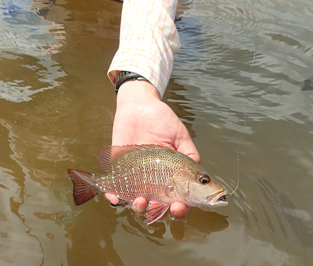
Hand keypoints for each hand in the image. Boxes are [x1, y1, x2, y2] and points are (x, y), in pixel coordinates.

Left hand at [108, 79, 199, 219]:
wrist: (138, 104)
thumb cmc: (162, 119)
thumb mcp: (180, 135)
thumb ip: (189, 154)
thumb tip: (201, 176)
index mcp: (170, 175)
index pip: (177, 199)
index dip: (179, 208)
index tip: (178, 208)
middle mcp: (153, 179)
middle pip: (156, 205)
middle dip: (156, 212)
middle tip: (156, 207)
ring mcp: (135, 175)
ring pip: (135, 200)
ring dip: (137, 206)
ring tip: (139, 201)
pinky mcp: (118, 167)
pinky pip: (114, 185)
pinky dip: (113, 195)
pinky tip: (114, 196)